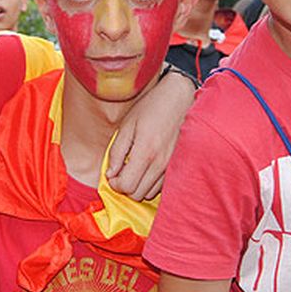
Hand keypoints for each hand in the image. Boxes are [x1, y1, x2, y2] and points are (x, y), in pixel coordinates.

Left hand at [107, 68, 195, 199]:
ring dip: (138, 185)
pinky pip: (161, 186)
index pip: (127, 186)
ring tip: (135, 167)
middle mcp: (161, 163)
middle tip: (121, 170)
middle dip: (125, 186)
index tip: (112, 174)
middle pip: (137, 194)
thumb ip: (117, 151)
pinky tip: (147, 167)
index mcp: (146, 152)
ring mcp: (172, 166)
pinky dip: (150, 182)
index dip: (115, 184)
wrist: (180, 97)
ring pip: (150, 193)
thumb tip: (110, 173)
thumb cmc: (152, 107)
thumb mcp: (127, 124)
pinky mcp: (178, 165)